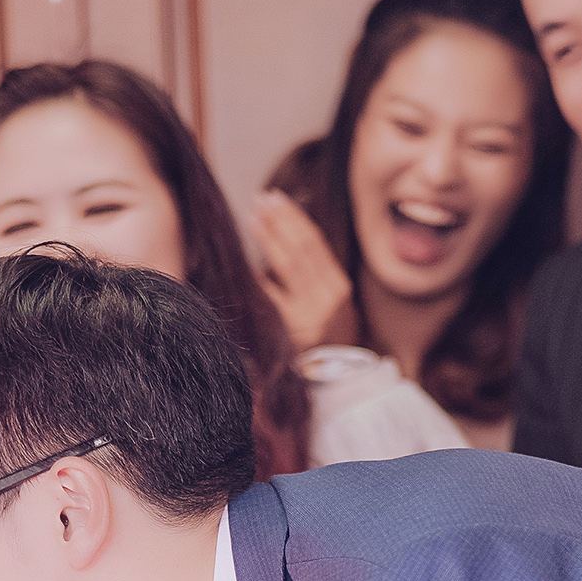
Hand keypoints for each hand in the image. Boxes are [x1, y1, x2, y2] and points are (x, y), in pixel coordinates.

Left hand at [251, 190, 356, 351]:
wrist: (336, 381)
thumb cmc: (327, 338)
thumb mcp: (329, 302)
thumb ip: (311, 273)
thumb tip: (285, 232)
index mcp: (338, 286)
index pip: (314, 243)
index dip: (294, 217)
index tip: (277, 198)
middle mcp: (327, 298)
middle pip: (301, 249)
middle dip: (279, 220)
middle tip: (261, 199)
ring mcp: (310, 315)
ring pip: (288, 266)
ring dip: (268, 237)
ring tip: (253, 216)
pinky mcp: (292, 331)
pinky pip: (271, 295)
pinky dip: (257, 275)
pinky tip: (243, 258)